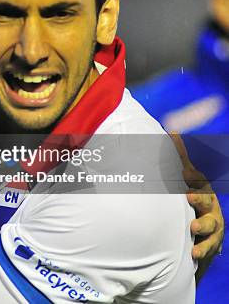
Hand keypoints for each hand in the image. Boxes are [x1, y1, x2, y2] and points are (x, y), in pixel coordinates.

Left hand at [171, 133, 224, 280]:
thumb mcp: (185, 177)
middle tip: (188, 197)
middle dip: (199, 198)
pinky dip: (201, 249)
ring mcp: (212, 224)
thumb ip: (177, 156)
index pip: (196, 179)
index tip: (182, 175)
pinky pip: (208, 247)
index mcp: (200, 187)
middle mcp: (209, 204)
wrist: (199, 227)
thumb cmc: (190, 196)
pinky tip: (193, 252)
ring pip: (211, 224)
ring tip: (194, 227)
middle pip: (206, 200)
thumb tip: (171, 130)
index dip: (190, 177)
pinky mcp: (211, 242)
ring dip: (203, 225)